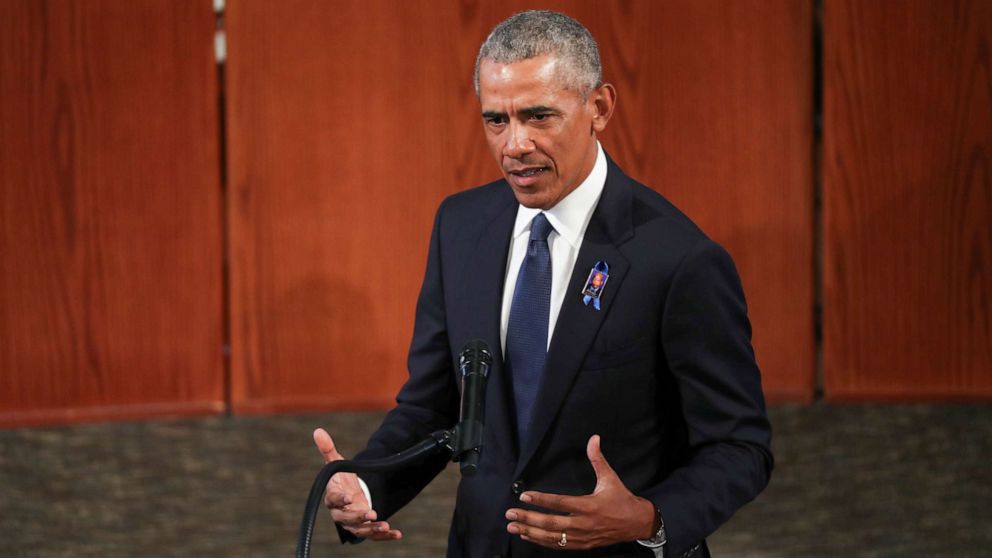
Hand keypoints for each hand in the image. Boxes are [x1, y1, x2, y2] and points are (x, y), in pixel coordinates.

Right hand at [312, 428, 401, 540]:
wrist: (349, 495)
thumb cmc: (341, 480)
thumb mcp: (337, 464)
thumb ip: (328, 449)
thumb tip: (317, 431)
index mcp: (332, 498)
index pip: (332, 500)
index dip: (339, 499)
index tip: (348, 497)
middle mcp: (341, 513)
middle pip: (346, 519)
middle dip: (358, 517)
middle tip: (371, 513)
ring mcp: (353, 523)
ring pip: (359, 530)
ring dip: (372, 529)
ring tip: (385, 525)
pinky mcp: (364, 529)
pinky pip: (373, 536)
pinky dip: (384, 536)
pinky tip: (397, 534)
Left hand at [505, 435, 654, 549]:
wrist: (637, 524)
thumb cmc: (621, 499)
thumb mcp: (610, 478)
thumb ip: (598, 459)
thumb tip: (594, 438)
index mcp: (589, 506)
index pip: (560, 503)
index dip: (542, 500)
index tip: (524, 496)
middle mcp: (583, 524)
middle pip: (551, 523)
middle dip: (529, 519)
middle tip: (510, 514)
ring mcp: (582, 537)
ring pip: (552, 537)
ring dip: (531, 532)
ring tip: (513, 527)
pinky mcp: (582, 545)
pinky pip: (558, 545)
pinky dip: (542, 541)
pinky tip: (528, 536)